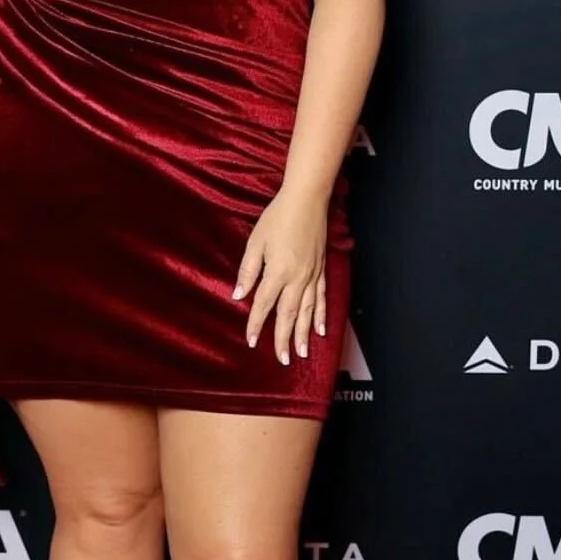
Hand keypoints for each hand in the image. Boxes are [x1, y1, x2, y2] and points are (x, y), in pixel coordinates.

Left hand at [233, 186, 326, 364]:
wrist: (306, 200)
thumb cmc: (277, 218)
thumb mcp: (255, 242)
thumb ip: (248, 271)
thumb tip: (238, 295)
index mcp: (278, 272)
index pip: (264, 304)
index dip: (256, 324)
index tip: (251, 341)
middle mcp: (297, 278)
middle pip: (289, 314)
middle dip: (284, 338)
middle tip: (282, 359)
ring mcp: (312, 275)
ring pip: (308, 311)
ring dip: (304, 334)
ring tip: (302, 352)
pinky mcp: (321, 270)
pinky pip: (322, 298)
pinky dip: (321, 315)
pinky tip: (321, 330)